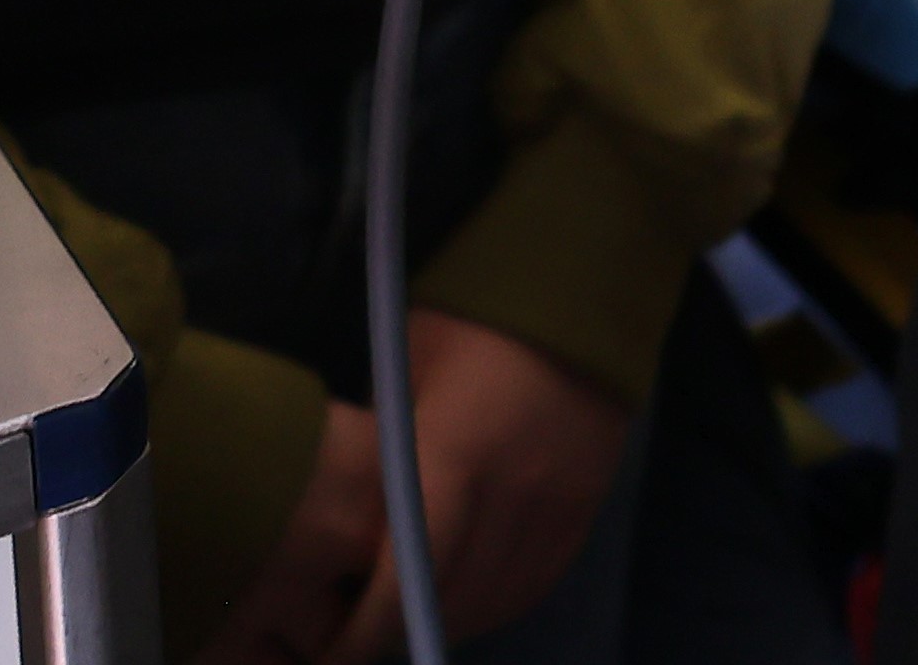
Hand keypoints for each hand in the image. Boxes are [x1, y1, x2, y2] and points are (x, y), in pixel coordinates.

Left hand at [189, 311, 634, 664]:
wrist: (579, 288)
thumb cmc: (470, 322)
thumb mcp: (404, 375)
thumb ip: (384, 454)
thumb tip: (350, 523)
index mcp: (453, 457)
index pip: (405, 580)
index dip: (365, 631)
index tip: (331, 653)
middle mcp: (511, 492)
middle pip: (450, 601)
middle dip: (399, 631)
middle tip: (359, 636)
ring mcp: (557, 503)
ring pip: (497, 600)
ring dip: (448, 621)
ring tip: (409, 620)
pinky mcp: (586, 505)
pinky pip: (538, 581)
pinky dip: (498, 603)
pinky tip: (467, 601)